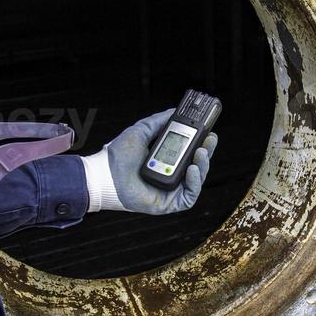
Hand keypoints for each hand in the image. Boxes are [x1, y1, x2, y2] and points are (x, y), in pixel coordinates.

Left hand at [81, 109, 218, 214]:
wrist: (105, 174)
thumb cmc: (119, 156)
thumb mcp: (141, 131)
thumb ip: (158, 121)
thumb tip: (174, 111)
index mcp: (166, 160)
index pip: (190, 152)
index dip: (202, 143)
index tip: (209, 131)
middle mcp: (171, 176)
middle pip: (198, 166)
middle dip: (207, 152)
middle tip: (211, 139)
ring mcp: (171, 191)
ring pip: (197, 180)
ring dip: (203, 165)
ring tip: (201, 152)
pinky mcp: (169, 204)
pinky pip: (189, 197)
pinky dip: (194, 182)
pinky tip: (191, 169)